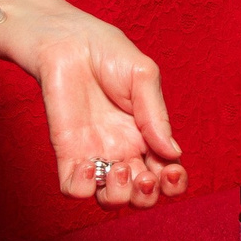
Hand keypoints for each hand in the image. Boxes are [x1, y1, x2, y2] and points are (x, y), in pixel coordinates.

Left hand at [3, 11, 187, 208]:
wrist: (68, 41)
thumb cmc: (108, 53)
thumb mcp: (144, 77)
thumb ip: (158, 116)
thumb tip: (174, 153)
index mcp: (148, 136)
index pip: (166, 175)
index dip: (174, 184)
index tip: (172, 171)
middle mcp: (123, 151)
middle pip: (141, 195)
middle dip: (147, 196)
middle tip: (144, 175)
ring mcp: (95, 154)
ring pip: (110, 200)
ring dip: (120, 196)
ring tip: (119, 168)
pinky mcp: (66, 153)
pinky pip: (74, 188)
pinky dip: (83, 189)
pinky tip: (89, 166)